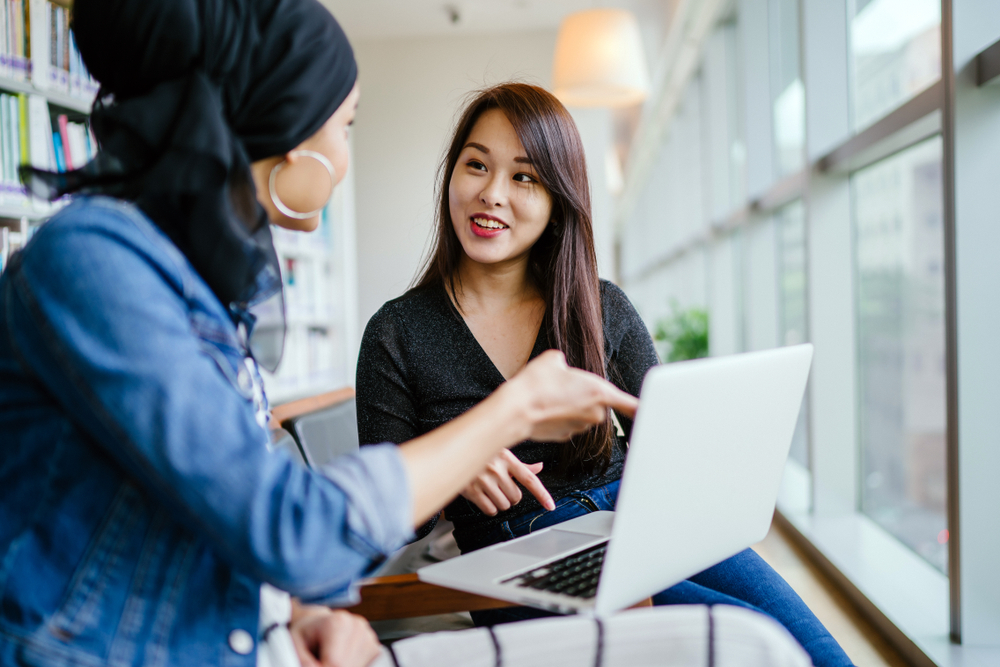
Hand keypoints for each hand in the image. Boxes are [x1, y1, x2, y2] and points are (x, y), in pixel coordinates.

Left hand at [289, 603, 380, 666]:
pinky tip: (341, 661)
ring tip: (328, 659)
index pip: (335, 663)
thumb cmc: (305, 634)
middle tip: (319, 662)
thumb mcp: (294, 644)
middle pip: (347, 666)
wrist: (317, 624)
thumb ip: (303, 660)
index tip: (312, 665)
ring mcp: (368, 636)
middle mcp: (357, 626)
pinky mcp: (374, 647)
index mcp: (338, 622)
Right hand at [460, 449, 554, 515]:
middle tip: (502, 487)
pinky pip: (490, 510)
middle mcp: (496, 469)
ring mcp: (484, 480)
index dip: (542, 494)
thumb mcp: (501, 453)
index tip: (550, 506)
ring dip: (501, 502)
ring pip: (504, 505)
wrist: (454, 451)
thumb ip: (520, 465)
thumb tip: (539, 468)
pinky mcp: (472, 491)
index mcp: (507, 459)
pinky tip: (485, 497)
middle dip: (511, 496)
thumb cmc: (481, 452)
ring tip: (492, 490)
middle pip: (516, 497)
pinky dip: (490, 507)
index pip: (529, 479)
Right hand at [503, 350, 638, 442]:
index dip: (644, 409)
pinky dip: (560, 417)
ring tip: (549, 396)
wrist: (517, 409)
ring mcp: (581, 427)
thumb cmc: (537, 382)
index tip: (657, 415)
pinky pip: (569, 423)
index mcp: (600, 392)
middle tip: (563, 385)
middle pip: (598, 403)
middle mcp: (595, 413)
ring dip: (571, 406)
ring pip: (582, 414)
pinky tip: (544, 409)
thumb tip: (562, 368)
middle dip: (584, 396)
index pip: (631, 404)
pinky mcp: (566, 436)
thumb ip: (566, 363)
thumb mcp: (554, 359)